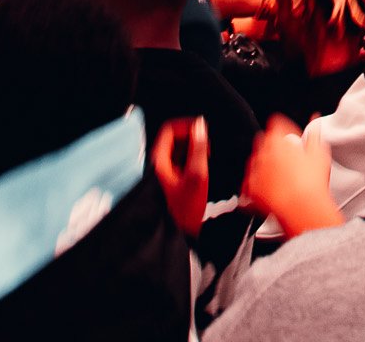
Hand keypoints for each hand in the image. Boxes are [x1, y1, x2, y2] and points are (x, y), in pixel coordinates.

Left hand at [151, 117, 208, 236]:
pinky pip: (179, 165)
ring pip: (177, 153)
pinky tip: (202, 173)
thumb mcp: (196, 176)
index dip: (187, 126)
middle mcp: (157, 167)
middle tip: (207, 147)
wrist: (176, 238)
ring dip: (192, 151)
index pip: (170, 130)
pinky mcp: (168, 186)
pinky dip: (191, 163)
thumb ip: (199, 149)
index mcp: (159, 162)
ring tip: (206, 159)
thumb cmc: (183, 211)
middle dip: (192, 139)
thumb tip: (200, 126)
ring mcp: (162, 177)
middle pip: (173, 141)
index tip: (202, 131)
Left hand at [241, 115, 339, 236]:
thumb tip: (314, 123)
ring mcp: (255, 172)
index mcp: (277, 139)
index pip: (275, 124)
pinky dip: (254, 186)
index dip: (284, 129)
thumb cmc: (311, 182)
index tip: (291, 137)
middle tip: (287, 157)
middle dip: (273, 147)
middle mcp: (262, 153)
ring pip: (255, 162)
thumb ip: (313, 134)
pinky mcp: (250, 191)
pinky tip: (266, 189)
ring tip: (279, 175)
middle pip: (263, 142)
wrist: (302, 209)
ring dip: (264, 165)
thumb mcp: (318, 152)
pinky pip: (248, 185)